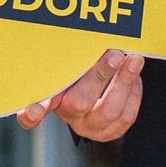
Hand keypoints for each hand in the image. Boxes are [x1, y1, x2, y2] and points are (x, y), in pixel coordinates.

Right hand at [18, 50, 142, 140]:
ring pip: (109, 110)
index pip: (31, 114)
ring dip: (124, 81)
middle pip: (79, 102)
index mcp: (50, 99)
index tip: (34, 110)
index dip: (31, 115)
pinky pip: (126, 115)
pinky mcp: (111, 131)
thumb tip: (86, 34)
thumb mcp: (71, 61)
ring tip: (134, 59)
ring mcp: (90, 127)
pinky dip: (133, 92)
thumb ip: (73, 56)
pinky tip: (134, 75)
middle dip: (100, 76)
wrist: (100, 88)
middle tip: (114, 54)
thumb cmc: (80, 67)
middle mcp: (68, 116)